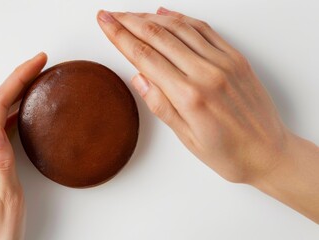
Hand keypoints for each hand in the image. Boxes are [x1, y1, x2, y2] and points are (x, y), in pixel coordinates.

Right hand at [97, 8, 285, 181]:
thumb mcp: (187, 138)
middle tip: (110, 14)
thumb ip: (161, 105)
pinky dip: (182, 18)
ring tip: (131, 14)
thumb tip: (139, 77)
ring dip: (151, 17)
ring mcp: (223, 62)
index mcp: (189, 97)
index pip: (145, 57)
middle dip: (129, 21)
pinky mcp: (235, 58)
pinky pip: (204, 30)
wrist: (269, 153)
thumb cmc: (229, 153)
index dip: (120, 36)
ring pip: (179, 28)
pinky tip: (166, 14)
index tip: (105, 23)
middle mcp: (206, 73)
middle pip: (158, 37)